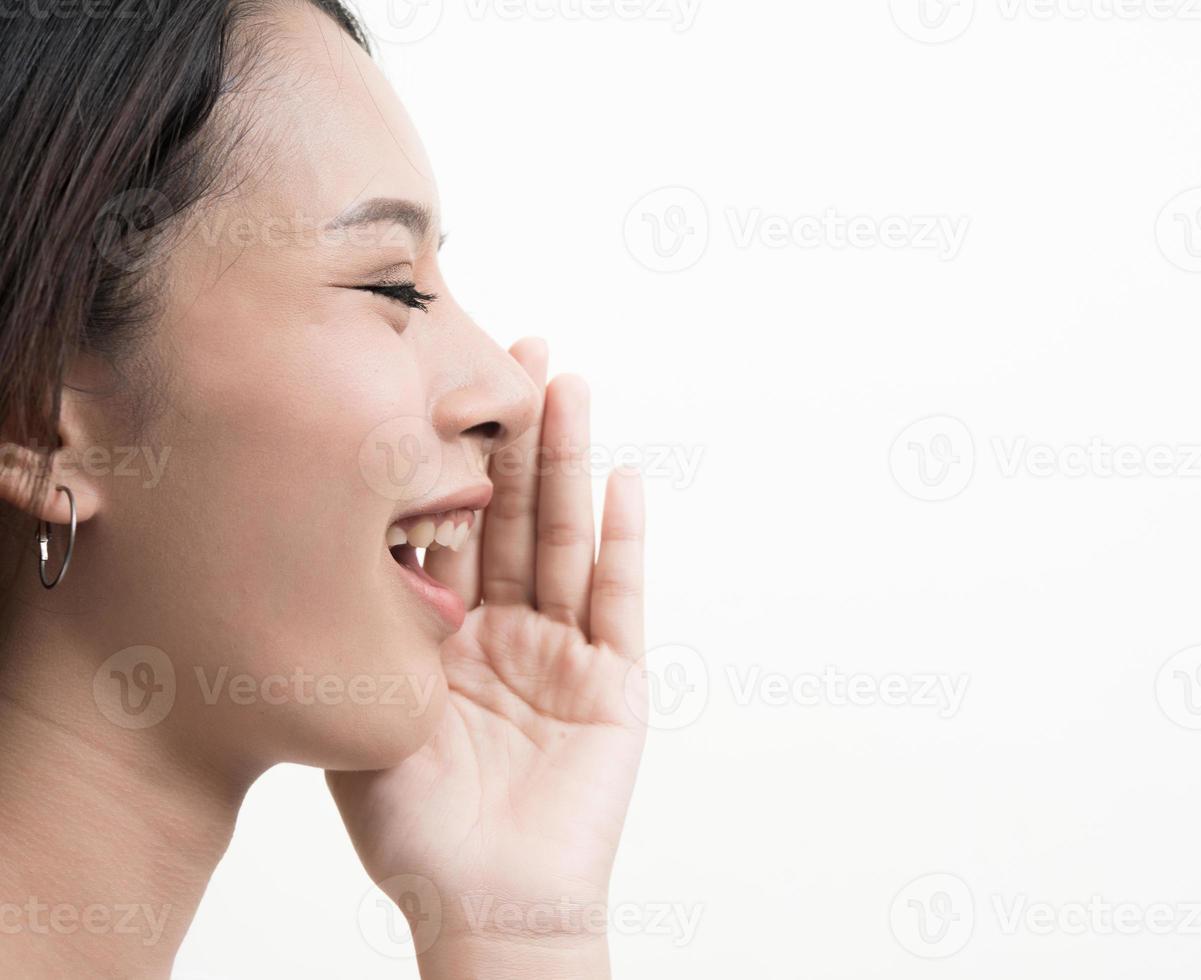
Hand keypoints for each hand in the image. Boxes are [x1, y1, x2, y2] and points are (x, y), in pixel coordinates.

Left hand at [327, 339, 646, 974]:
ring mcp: (563, 650)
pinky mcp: (614, 679)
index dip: (447, 455)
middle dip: (516, 433)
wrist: (485, 904)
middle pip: (513, 513)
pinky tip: (623, 482)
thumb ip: (367, 630)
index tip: (440, 380)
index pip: (448, 524)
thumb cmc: (415, 830)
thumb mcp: (365, 713)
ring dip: (571, 464)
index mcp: (442, 634)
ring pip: (566, 539)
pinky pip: (618, 601)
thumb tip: (328, 526)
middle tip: (520, 349)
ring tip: (570, 388)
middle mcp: (504, 628)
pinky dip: (622, 543)